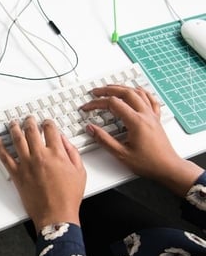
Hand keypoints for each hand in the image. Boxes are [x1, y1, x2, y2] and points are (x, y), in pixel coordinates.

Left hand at [0, 117, 86, 231]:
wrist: (56, 215)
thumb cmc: (68, 197)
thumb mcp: (80, 172)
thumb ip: (72, 153)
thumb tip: (64, 140)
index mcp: (57, 154)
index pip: (50, 130)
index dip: (47, 123)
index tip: (46, 122)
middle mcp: (40, 156)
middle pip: (31, 131)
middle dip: (30, 121)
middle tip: (28, 118)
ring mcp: (26, 164)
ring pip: (17, 139)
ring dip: (14, 128)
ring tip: (13, 123)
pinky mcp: (17, 174)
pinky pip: (5, 157)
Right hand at [82, 85, 201, 195]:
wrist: (168, 168)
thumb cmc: (148, 163)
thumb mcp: (121, 154)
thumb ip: (104, 140)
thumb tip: (90, 128)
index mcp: (136, 122)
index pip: (113, 104)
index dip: (97, 103)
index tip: (87, 107)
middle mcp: (145, 115)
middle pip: (125, 93)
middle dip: (108, 90)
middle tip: (96, 92)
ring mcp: (152, 115)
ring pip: (138, 93)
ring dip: (123, 88)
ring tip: (111, 88)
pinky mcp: (156, 119)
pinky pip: (150, 99)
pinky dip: (142, 92)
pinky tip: (138, 90)